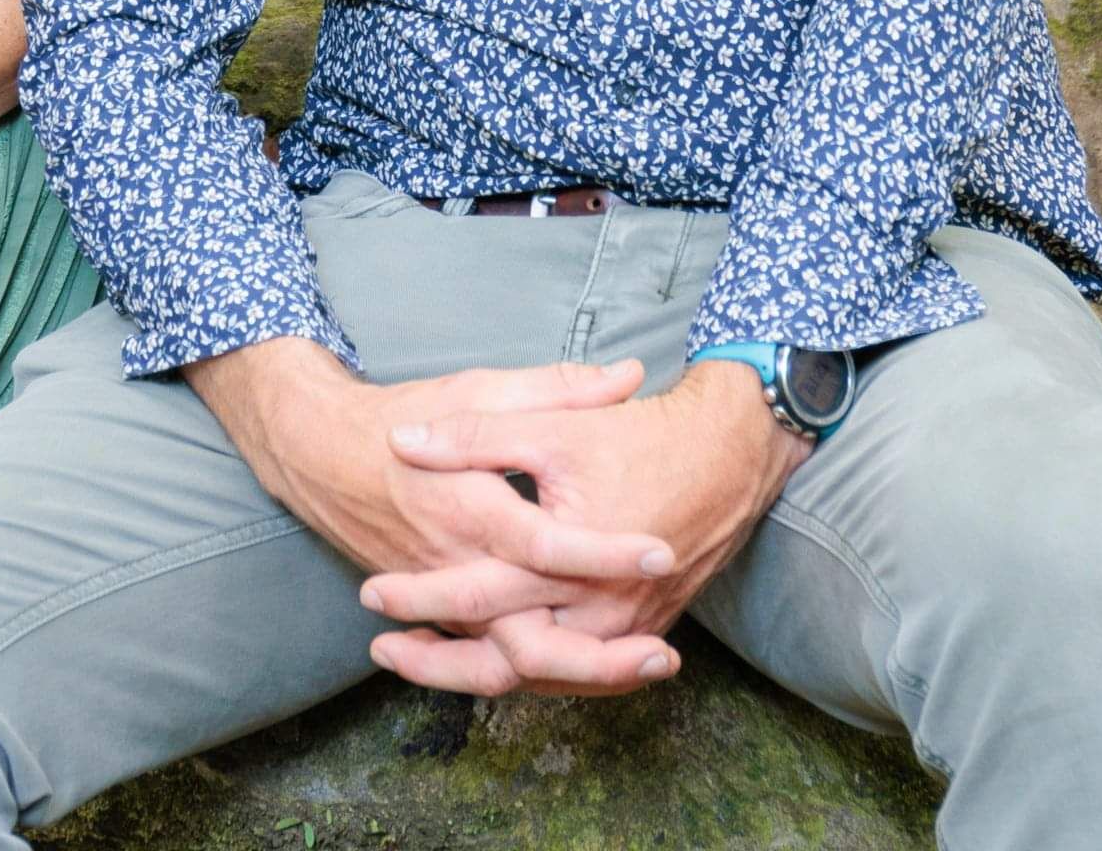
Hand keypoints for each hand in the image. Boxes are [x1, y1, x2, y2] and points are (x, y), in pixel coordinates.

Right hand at [194, 342, 685, 696]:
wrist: (321, 453)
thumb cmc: (402, 415)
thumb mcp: (477, 389)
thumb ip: (554, 387)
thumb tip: (628, 375)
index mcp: (466, 505)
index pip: (543, 542)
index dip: (603, 551)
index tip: (660, 551)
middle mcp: (455, 564)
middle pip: (529, 630)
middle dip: (599, 652)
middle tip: (662, 652)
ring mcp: (445, 598)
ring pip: (511, 661)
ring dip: (580, 674)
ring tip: (645, 666)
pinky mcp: (438, 613)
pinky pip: (489, 659)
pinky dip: (542, 674)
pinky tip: (594, 676)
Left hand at [367, 357, 809, 696]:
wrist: (729, 454)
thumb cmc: (638, 436)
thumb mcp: (549, 423)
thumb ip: (474, 436)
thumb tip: (403, 440)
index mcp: (569, 558)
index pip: (480, 594)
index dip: (421, 597)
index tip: (371, 592)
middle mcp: (599, 609)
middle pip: (507, 660)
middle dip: (440, 661)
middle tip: (383, 649)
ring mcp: (623, 628)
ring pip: (540, 677)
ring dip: (479, 674)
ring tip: (420, 661)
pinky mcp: (637, 629)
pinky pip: (576, 671)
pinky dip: (529, 672)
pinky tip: (489, 656)